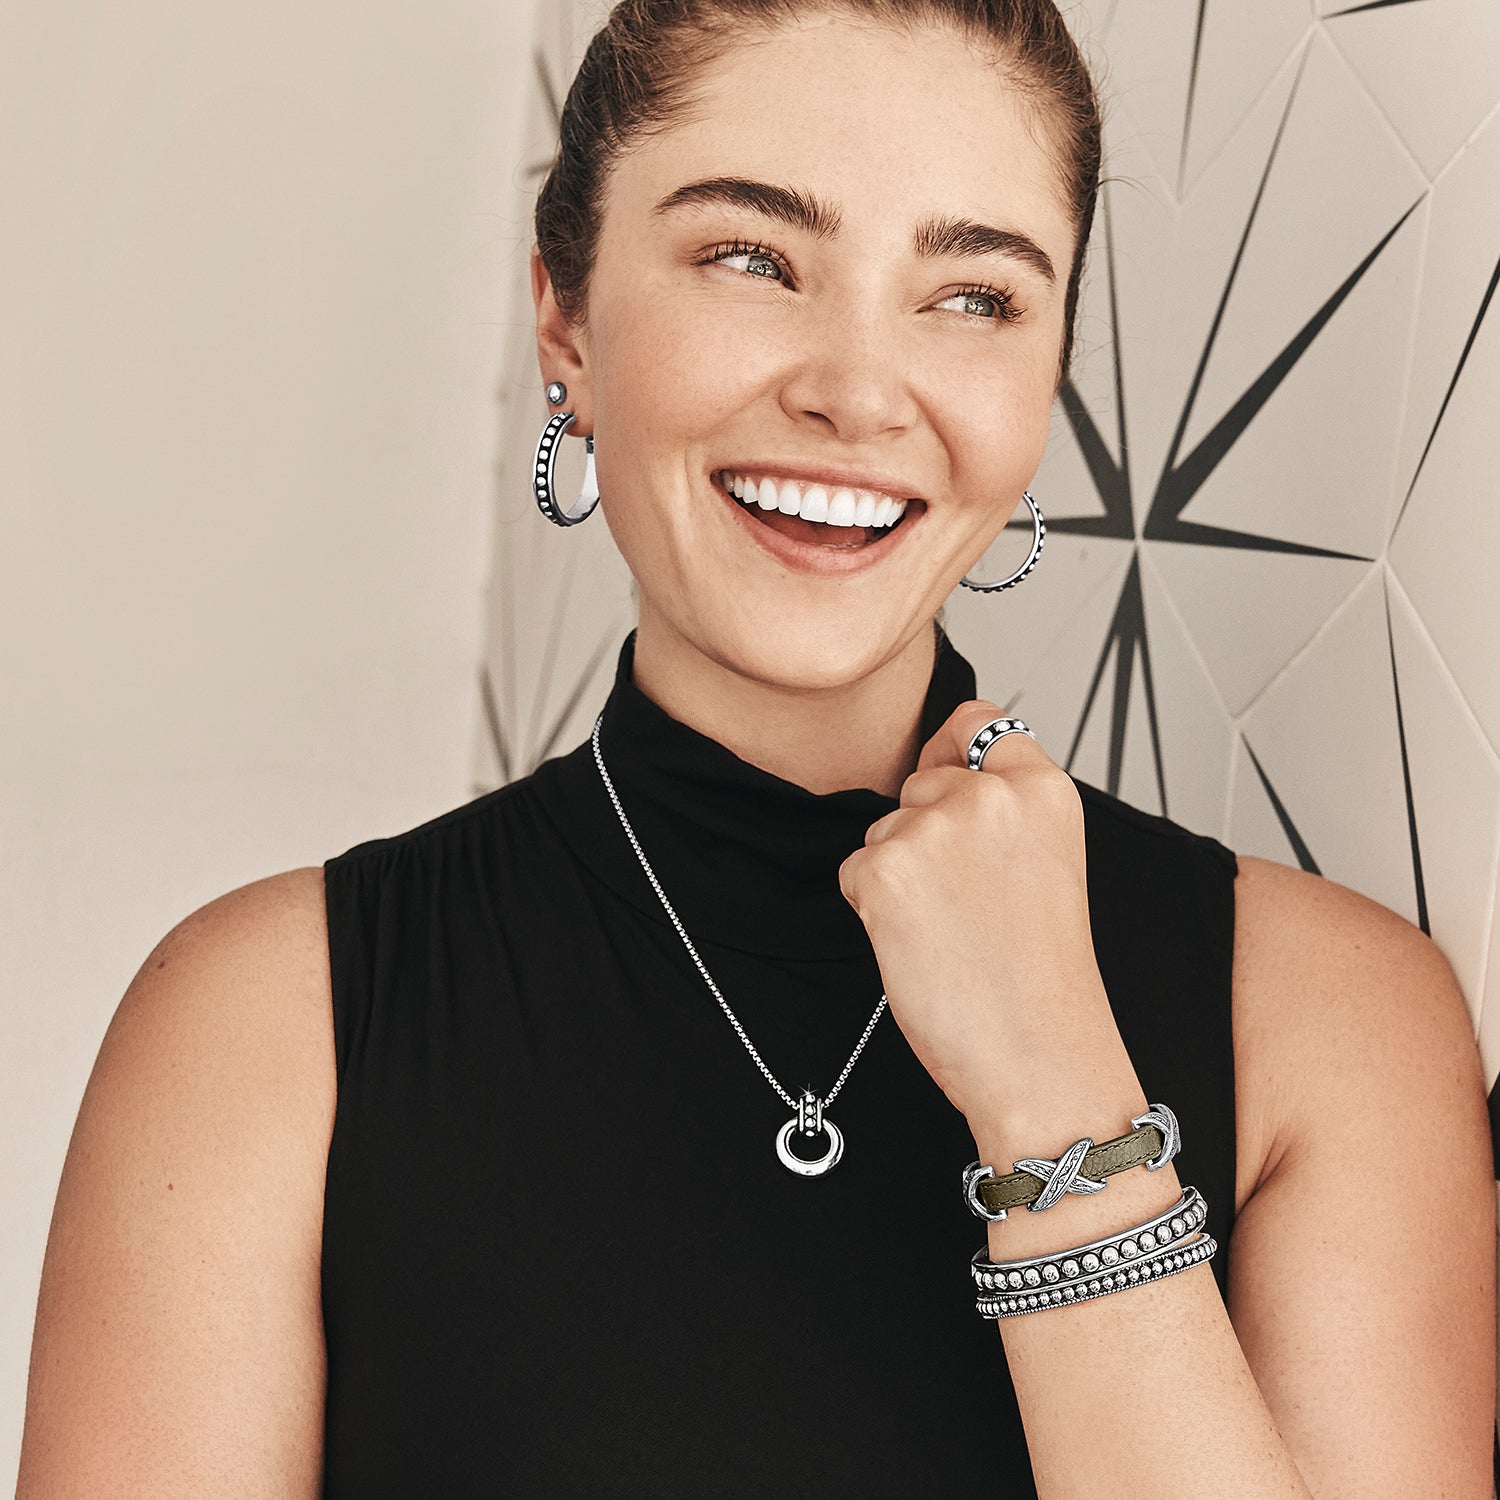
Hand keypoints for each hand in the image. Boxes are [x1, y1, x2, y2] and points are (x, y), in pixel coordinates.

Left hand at [838, 700, 1119, 1126]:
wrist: (1039, 1055)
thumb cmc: (1043, 976)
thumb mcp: (1049, 860)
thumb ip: (1005, 807)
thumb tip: (940, 767)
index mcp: (1044, 788)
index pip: (978, 724)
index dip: (956, 754)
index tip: (956, 785)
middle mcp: (989, 795)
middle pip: (921, 780)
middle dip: (926, 830)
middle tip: (969, 902)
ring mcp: (933, 830)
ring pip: (884, 828)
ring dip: (899, 872)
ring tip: (951, 930)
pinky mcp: (883, 871)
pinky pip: (854, 870)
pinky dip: (872, 907)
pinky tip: (918, 944)